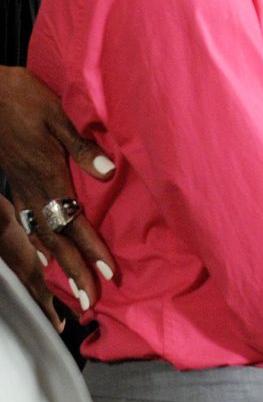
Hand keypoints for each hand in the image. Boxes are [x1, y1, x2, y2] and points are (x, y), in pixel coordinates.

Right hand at [0, 66, 117, 309]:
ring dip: (59, 264)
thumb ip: (82, 147)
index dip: (91, 250)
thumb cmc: (22, 99)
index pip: (74, 222)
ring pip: (42, 235)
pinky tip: (45, 256)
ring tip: (72, 290)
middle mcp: (33, 190)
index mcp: (47, 176)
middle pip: (57, 240)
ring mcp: (21, 188)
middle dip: (75, 272)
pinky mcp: (16, 182)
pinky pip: (28, 222)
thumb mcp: (58, 116)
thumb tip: (107, 172)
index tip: (106, 274)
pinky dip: (40, 244)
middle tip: (90, 302)